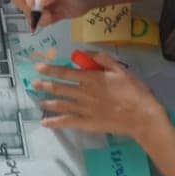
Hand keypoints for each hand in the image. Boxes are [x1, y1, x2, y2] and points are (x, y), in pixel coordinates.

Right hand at [8, 0, 100, 29]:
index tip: (33, 1)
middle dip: (27, 7)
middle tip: (42, 11)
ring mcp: (35, 0)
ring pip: (24, 10)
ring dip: (37, 16)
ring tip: (51, 15)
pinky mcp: (40, 12)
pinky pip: (33, 20)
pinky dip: (42, 22)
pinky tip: (52, 17)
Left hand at [31, 52, 170, 141]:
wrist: (142, 116)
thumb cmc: (133, 91)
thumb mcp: (121, 70)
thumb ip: (103, 59)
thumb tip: (87, 52)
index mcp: (90, 79)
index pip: (66, 73)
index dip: (51, 70)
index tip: (39, 67)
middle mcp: (83, 93)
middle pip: (60, 88)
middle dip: (45, 85)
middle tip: (33, 83)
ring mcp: (84, 109)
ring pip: (61, 104)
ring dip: (48, 102)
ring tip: (38, 100)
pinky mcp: (87, 123)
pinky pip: (68, 122)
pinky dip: (55, 122)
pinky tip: (45, 123)